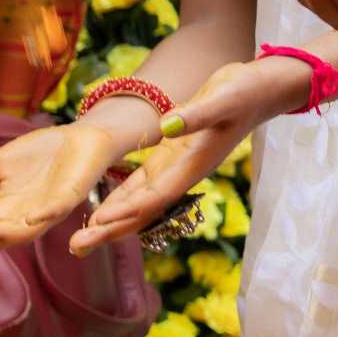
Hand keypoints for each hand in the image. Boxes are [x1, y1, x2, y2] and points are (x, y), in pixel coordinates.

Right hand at [0, 123, 120, 254]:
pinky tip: (29, 219)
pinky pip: (55, 211)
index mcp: (6, 208)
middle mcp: (24, 216)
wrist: (78, 138)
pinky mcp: (69, 197)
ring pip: (23, 232)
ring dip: (1, 235)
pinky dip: (43, 217)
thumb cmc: (40, 152)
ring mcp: (47, 210)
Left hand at [69, 61, 297, 253]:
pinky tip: (99, 212)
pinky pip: (140, 186)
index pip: (156, 194)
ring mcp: (174, 167)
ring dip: (110, 221)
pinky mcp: (169, 157)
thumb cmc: (245, 92)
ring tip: (80, 240)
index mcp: (194, 164)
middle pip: (142, 209)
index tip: (100, 221)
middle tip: (77, 247)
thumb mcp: (222, 98)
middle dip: (111, 229)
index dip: (128, 209)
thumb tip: (168, 125)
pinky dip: (119, 200)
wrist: (260, 89)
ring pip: (137, 202)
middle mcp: (182, 173)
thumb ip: (197, 113)